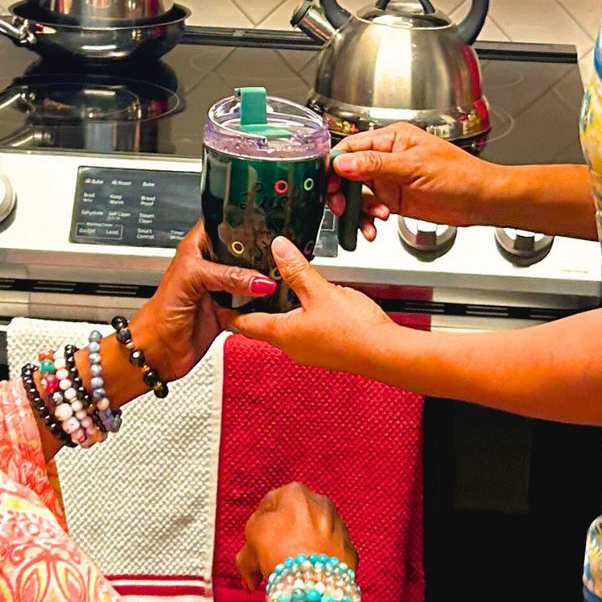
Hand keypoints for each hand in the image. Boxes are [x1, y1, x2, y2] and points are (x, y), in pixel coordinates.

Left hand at [131, 225, 277, 385]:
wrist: (158, 353)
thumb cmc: (159, 314)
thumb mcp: (191, 280)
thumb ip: (226, 275)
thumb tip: (259, 280)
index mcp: (197, 248)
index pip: (224, 226)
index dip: (242, 226)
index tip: (265, 230)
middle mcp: (210, 266)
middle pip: (243, 254)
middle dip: (258, 257)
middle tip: (275, 260)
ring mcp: (220, 290)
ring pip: (250, 280)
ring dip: (261, 283)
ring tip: (276, 280)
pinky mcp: (229, 312)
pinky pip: (252, 306)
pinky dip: (260, 306)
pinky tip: (268, 303)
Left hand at [221, 236, 404, 375]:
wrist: (386, 353)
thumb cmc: (355, 332)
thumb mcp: (320, 292)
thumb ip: (297, 269)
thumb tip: (278, 248)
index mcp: (282, 333)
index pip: (241, 323)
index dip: (226, 309)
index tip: (215, 296)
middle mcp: (292, 346)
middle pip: (260, 324)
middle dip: (250, 305)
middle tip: (242, 284)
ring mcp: (309, 349)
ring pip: (283, 325)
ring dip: (276, 308)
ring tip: (272, 286)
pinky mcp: (325, 347)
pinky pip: (302, 328)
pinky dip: (297, 313)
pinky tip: (308, 299)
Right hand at [237, 482, 356, 588]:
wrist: (313, 582)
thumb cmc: (279, 552)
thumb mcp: (250, 540)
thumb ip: (249, 543)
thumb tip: (251, 566)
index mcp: (295, 492)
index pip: (269, 505)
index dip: (258, 527)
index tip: (255, 545)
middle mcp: (322, 503)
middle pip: (294, 521)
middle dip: (282, 539)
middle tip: (269, 561)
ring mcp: (339, 526)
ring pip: (313, 537)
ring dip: (302, 551)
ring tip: (289, 574)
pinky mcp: (350, 550)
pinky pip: (328, 555)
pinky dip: (319, 564)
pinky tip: (308, 578)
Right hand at [329, 124, 493, 236]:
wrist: (480, 200)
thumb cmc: (459, 175)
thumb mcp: (414, 167)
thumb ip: (376, 165)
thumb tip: (343, 163)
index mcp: (391, 139)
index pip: (350, 147)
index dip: (335, 166)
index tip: (328, 184)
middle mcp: (386, 158)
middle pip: (348, 172)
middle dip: (342, 192)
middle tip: (343, 207)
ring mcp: (389, 180)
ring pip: (357, 194)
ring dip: (358, 210)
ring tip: (371, 220)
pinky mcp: (393, 200)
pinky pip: (369, 210)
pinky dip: (367, 220)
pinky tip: (374, 228)